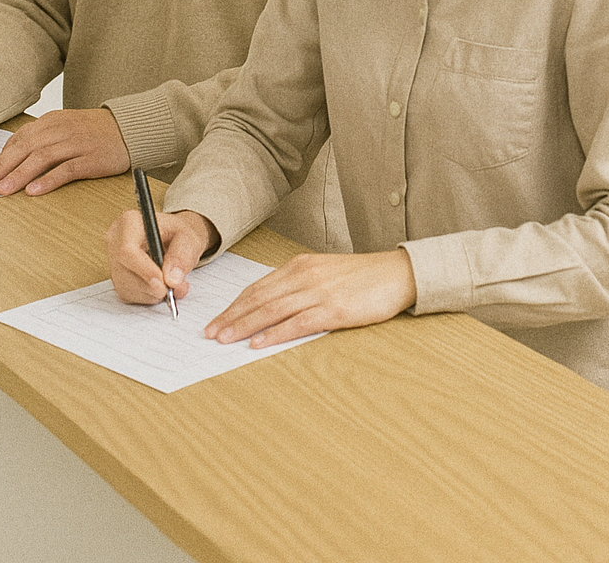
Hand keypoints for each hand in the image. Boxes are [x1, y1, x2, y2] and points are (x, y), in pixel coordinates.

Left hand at [0, 108, 129, 195]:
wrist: (130, 128)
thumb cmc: (95, 131)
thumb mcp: (65, 127)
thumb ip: (41, 138)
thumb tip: (12, 156)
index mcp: (52, 121)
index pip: (19, 139)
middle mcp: (62, 129)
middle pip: (26, 148)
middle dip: (1, 167)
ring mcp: (77, 143)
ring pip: (42, 158)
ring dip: (19, 175)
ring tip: (3, 190)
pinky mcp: (92, 158)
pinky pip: (67, 169)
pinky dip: (48, 180)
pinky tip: (34, 191)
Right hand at [106, 207, 217, 304]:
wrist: (173, 237)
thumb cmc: (177, 233)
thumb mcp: (188, 237)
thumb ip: (182, 255)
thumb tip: (172, 279)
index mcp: (130, 222)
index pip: (127, 250)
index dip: (144, 269)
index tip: (162, 282)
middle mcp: (116, 240)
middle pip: (125, 272)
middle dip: (151, 285)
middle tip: (173, 287)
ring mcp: (113, 260)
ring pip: (126, 287)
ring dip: (151, 293)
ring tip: (169, 284)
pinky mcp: (116, 277)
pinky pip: (128, 295)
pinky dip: (147, 296)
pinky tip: (158, 286)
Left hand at [205, 249, 418, 348]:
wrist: (397, 273)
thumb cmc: (363, 277)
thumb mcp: (326, 273)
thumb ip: (300, 285)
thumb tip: (273, 307)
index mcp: (301, 265)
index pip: (259, 287)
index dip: (235, 305)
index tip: (218, 319)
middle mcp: (305, 275)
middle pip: (259, 298)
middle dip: (232, 317)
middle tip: (211, 333)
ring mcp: (318, 292)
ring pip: (272, 310)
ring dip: (244, 326)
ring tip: (225, 339)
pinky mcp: (333, 309)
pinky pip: (297, 323)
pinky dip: (274, 333)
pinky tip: (258, 343)